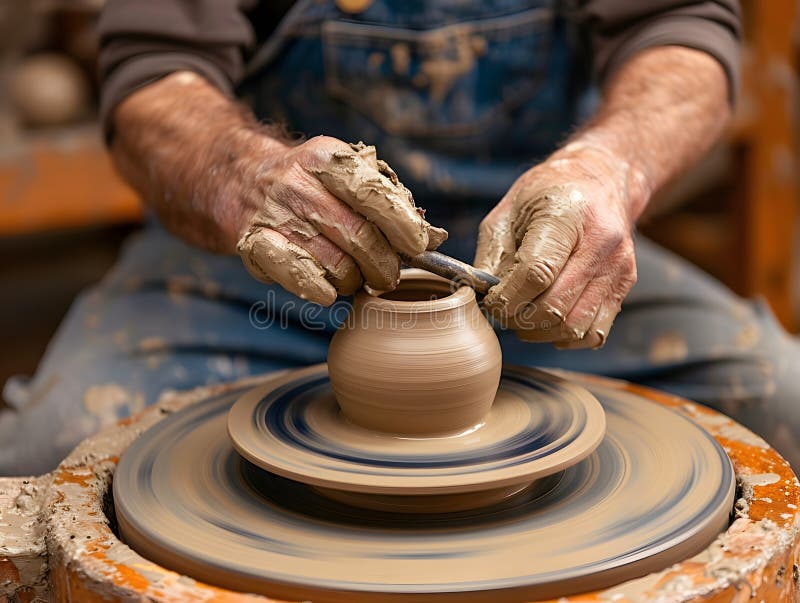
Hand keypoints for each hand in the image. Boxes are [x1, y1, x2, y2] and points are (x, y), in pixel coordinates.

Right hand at [237, 136, 446, 304]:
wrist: (242, 179)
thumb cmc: (312, 184)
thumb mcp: (345, 173)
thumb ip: (387, 200)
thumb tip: (430, 239)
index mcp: (324, 158)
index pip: (372, 193)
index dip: (402, 225)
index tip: (418, 246)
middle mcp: (295, 183)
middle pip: (358, 236)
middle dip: (383, 265)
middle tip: (388, 275)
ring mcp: (273, 216)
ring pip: (334, 265)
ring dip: (354, 280)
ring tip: (353, 275)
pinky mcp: (253, 245)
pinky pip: (300, 279)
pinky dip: (322, 291)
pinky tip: (328, 289)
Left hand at [474, 144, 640, 348]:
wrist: (600, 179)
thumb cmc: (545, 194)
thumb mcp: (507, 212)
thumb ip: (492, 257)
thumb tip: (480, 299)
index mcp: (566, 215)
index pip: (537, 273)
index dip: (507, 297)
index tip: (492, 301)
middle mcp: (600, 241)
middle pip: (555, 306)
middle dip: (520, 319)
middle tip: (504, 313)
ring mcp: (617, 265)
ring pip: (575, 326)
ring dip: (542, 334)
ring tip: (524, 319)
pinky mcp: (625, 283)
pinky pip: (595, 331)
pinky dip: (567, 338)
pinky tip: (550, 325)